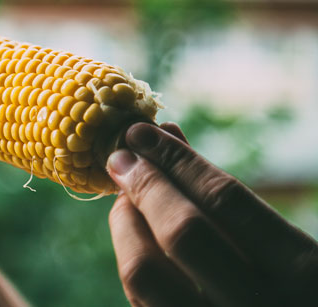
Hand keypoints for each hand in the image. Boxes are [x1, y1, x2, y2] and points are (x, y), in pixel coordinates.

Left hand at [107, 122, 317, 306]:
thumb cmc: (290, 287)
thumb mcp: (281, 246)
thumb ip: (223, 198)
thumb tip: (162, 138)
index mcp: (304, 274)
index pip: (226, 200)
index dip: (176, 159)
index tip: (141, 132)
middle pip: (182, 234)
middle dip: (146, 184)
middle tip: (121, 155)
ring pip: (145, 276)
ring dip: (126, 224)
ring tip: (125, 196)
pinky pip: (140, 300)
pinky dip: (131, 258)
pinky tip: (134, 234)